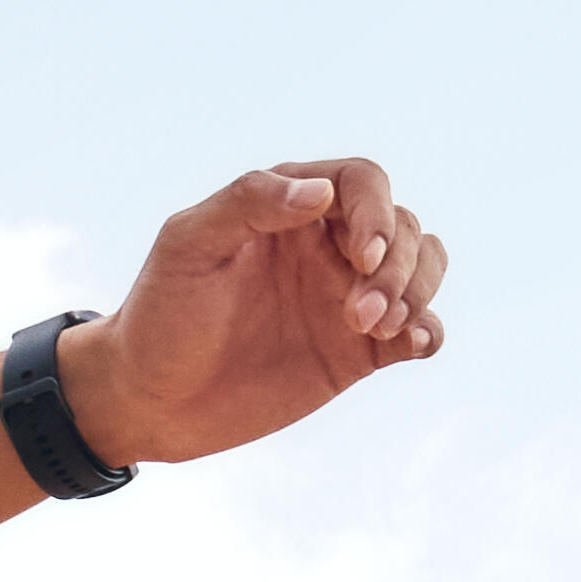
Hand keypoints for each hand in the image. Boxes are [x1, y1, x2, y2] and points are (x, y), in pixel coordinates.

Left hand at [59, 158, 444, 473]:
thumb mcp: (189, 246)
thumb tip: (321, 191)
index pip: (362, 182)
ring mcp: (346, 297)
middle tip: (359, 313)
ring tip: (377, 327)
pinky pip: (419, 330)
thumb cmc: (161, 313)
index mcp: (289, 207)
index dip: (377, 211)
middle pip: (402, 227)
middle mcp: (326, 246)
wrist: (151, 399)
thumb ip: (248, 203)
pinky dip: (429, 332)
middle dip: (398, 265)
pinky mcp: (358, 352)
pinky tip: (411, 344)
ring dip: (418, 291)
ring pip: (422, 270)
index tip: (363, 256)